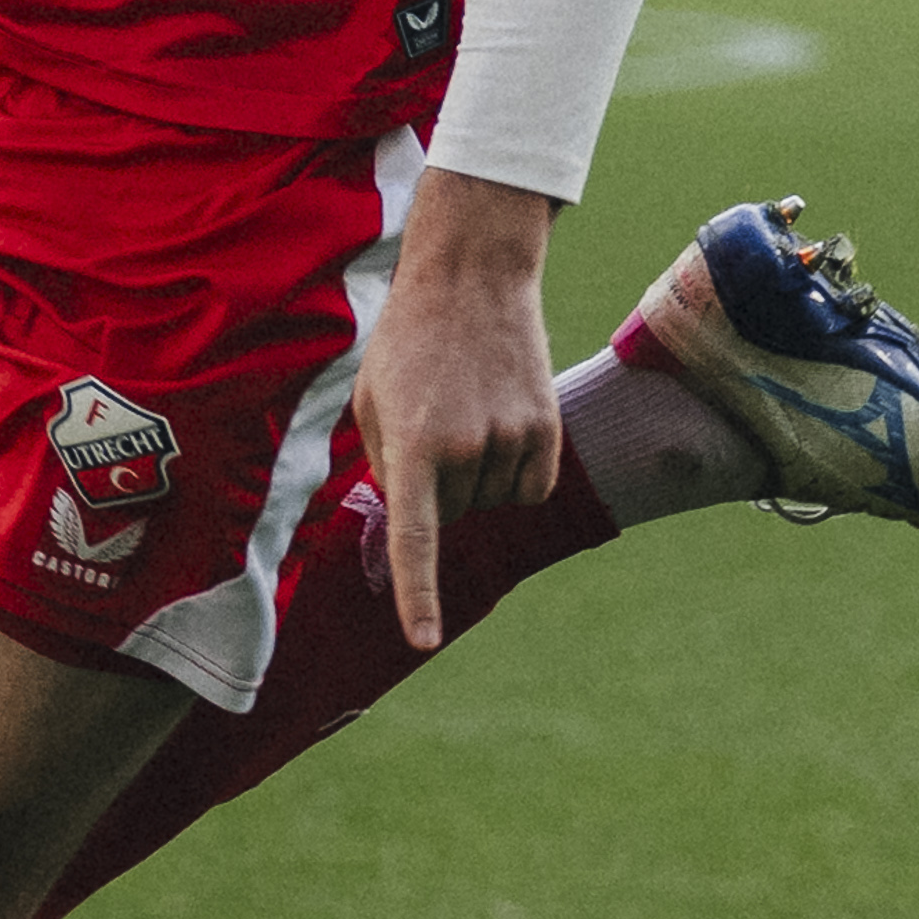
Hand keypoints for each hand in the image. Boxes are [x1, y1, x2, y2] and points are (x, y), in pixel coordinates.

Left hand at [345, 170, 572, 650]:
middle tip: (434, 419)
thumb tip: (418, 525)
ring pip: (492, 503)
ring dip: (478, 474)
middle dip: (438, 486)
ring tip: (468, 406)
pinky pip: (530, 490)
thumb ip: (386, 469)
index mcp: (412, 446)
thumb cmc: (407, 343)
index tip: (423, 640)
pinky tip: (503, 420)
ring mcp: (512, 441)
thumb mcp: (371, 402)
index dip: (418, 595)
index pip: (415, 539)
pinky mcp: (548, 431)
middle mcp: (466, 451)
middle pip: (451, 516)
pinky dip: (515, 472)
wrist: (473, 278)